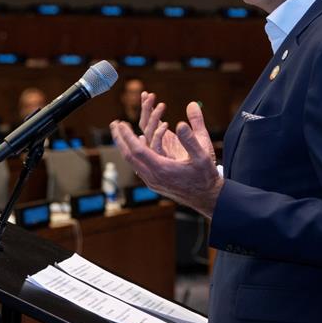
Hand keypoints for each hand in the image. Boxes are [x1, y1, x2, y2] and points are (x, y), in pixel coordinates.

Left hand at [111, 100, 222, 217]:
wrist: (207, 199)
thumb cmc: (206, 177)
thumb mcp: (202, 155)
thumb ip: (191, 139)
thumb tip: (180, 123)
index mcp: (162, 169)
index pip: (137, 151)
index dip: (127, 136)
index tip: (121, 123)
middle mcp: (153, 177)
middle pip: (129, 157)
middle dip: (120, 139)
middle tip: (114, 124)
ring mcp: (152, 182)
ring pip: (133, 163)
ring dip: (125, 146)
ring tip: (122, 133)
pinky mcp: (155, 184)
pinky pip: (139, 167)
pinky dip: (135, 154)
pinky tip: (139, 145)